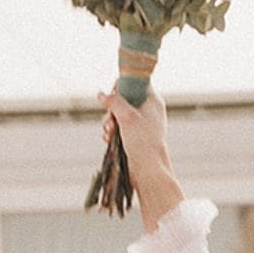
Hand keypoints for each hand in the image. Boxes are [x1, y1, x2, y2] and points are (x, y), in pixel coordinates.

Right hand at [97, 87, 184, 231]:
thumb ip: (113, 101)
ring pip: (117, 113)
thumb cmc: (143, 143)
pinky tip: (108, 139)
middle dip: (111, 109)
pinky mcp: (134, 136)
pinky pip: (118, 126)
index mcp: (152, 101)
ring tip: (109, 133)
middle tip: (111, 121)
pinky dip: (111, 131)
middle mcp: (148, 110)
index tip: (114, 97)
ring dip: (109, 122)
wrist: (149, 171)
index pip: (134, 82)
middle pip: (122, 98)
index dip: (120, 87)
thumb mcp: (127, 116)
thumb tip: (100, 94)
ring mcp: (141, 123)